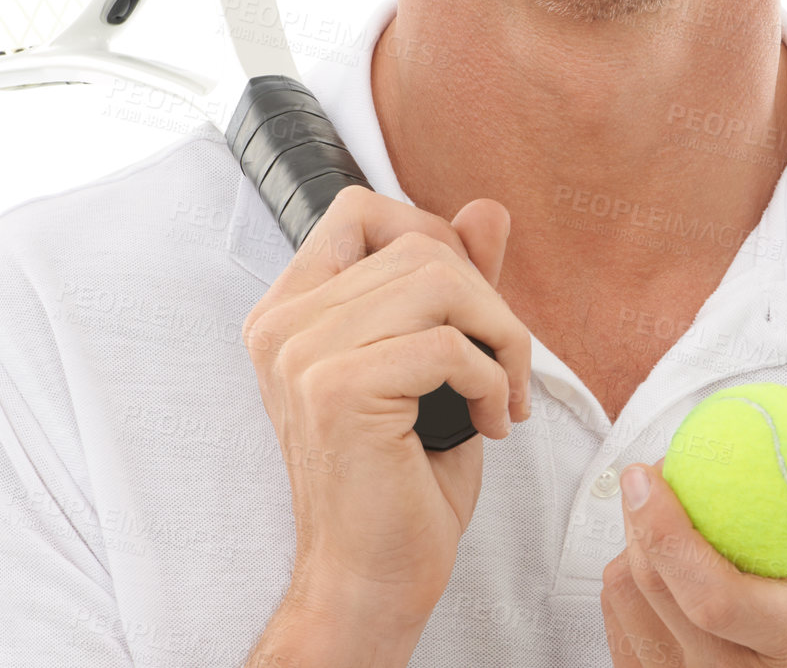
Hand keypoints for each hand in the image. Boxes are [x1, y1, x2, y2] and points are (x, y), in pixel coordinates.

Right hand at [241, 185, 532, 635]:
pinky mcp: (337, 391)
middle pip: (418, 243)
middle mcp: (284, 323)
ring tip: (502, 390)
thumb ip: (455, 282)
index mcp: (291, 309)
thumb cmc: (401, 473)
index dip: (430, 237)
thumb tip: (488, 210)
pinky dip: (492, 379)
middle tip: (502, 361)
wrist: (370, 577)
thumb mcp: (435, 360)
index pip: (360, 210)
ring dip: (500, 334)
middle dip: (486, 297)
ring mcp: (303, 355)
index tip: (464, 302)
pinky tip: (489, 420)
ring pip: (440, 281)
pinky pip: (451, 344)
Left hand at [601, 390, 786, 666]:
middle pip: (660, 600)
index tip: (646, 474)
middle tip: (651, 473)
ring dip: (630, 551)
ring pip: (631, 615)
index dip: (667, 534)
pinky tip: (657, 558)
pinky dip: (628, 589)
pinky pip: (625, 639)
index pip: (716, 599)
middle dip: (639, 523)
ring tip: (660, 513)